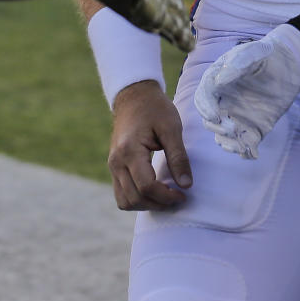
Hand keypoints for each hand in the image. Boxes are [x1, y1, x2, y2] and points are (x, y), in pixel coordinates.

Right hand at [107, 80, 191, 209]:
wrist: (134, 96)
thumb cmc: (155, 108)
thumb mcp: (171, 127)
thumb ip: (178, 157)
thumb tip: (186, 185)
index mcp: (130, 151)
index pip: (146, 186)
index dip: (166, 196)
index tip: (183, 194)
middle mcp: (116, 162)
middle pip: (134, 198)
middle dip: (158, 203)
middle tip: (178, 197)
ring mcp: (113, 166)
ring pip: (125, 201)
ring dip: (146, 205)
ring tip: (167, 197)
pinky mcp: (114, 167)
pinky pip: (122, 193)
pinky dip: (137, 198)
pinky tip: (155, 191)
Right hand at [194, 23, 299, 157]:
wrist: (288, 65)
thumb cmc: (266, 55)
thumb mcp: (253, 52)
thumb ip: (238, 63)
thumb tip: (219, 81)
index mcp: (217, 82)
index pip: (203, 97)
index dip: (206, 107)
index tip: (215, 114)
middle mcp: (223, 102)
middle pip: (210, 120)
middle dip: (217, 127)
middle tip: (231, 128)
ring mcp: (236, 116)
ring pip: (223, 135)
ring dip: (228, 142)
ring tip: (239, 144)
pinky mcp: (252, 128)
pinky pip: (244, 143)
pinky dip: (245, 151)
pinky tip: (251, 152)